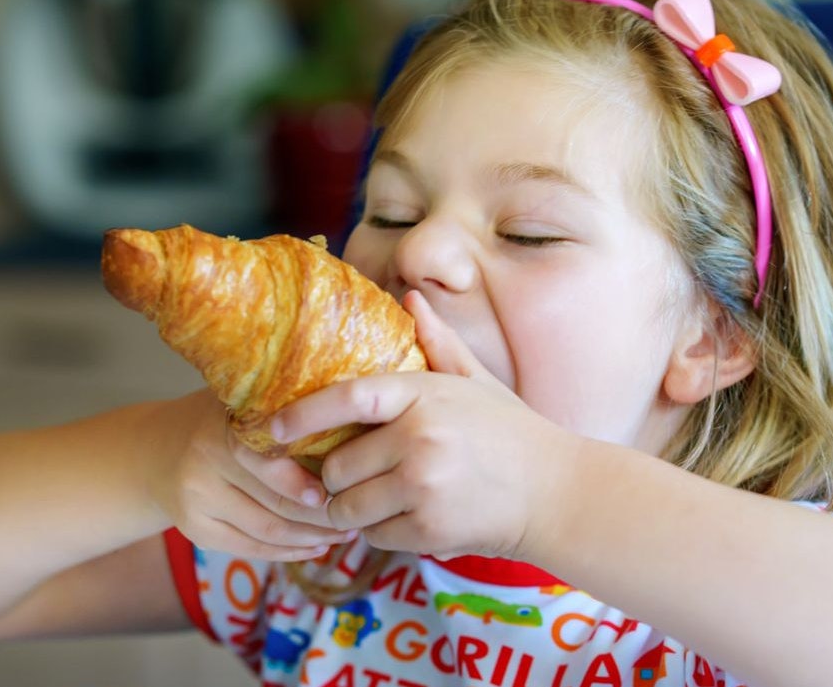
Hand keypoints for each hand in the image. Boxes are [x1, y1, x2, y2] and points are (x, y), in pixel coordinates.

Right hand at [147, 389, 356, 561]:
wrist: (156, 450)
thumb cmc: (217, 420)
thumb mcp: (241, 401)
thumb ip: (282, 407)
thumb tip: (350, 407)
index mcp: (219, 428)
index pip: (268, 460)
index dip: (305, 479)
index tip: (341, 487)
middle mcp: (203, 466)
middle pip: (275, 501)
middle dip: (323, 513)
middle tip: (357, 512)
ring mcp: (196, 502)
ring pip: (267, 530)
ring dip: (312, 537)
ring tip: (345, 533)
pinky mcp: (196, 531)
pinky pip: (250, 548)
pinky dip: (288, 553)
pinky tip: (315, 547)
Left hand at [269, 291, 575, 561]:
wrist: (558, 492)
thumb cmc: (511, 433)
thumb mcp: (476, 381)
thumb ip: (438, 342)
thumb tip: (409, 297)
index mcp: (423, 395)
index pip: (345, 398)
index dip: (303, 414)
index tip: (274, 428)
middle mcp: (419, 438)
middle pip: (337, 466)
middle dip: (336, 477)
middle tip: (352, 477)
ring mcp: (422, 485)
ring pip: (348, 506)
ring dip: (353, 509)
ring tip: (380, 499)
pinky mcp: (429, 528)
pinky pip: (375, 535)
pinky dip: (382, 532)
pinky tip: (409, 518)